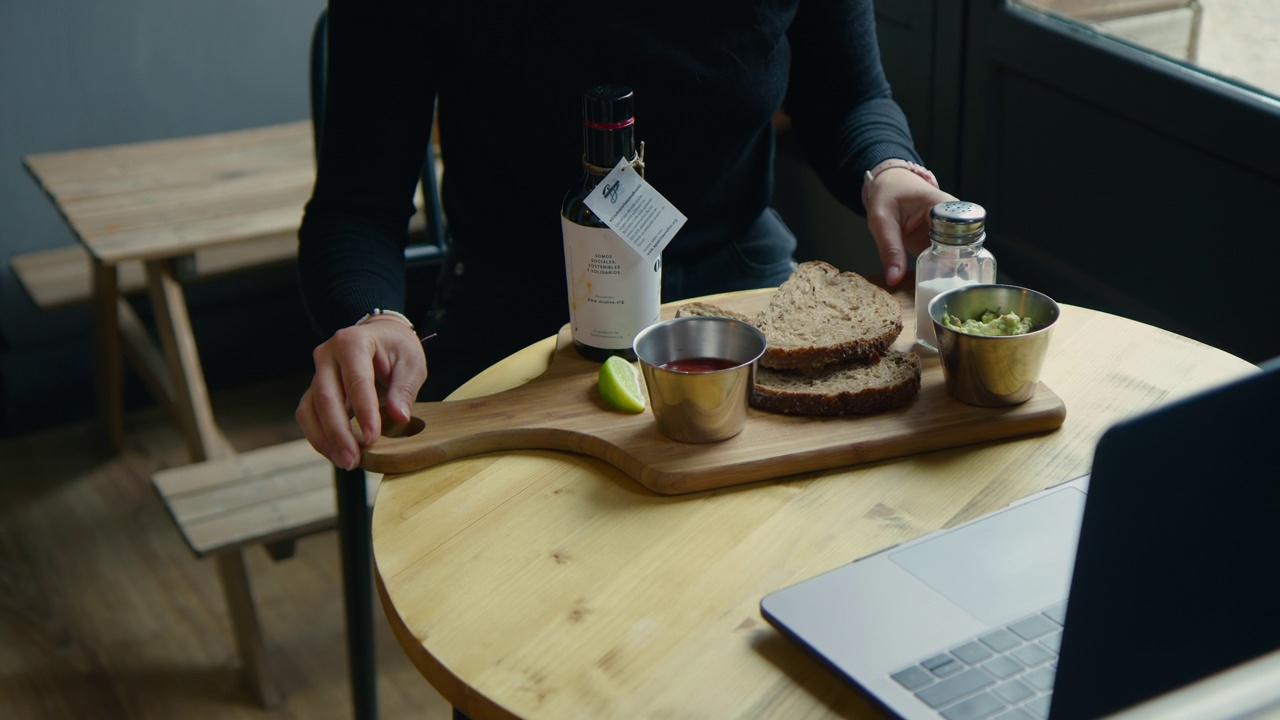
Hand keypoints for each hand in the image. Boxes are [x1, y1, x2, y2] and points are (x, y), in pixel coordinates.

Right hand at [296, 317, 426, 469]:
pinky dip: (320, 438)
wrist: (380, 337)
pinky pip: (308, 416)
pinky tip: (336, 454)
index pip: (356, 380)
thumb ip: (404, 388)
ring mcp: (317, 373)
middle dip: (339, 433)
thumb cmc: (397, 349)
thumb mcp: (411, 362)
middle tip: (354, 460)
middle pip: (326, 398)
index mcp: (353, 341)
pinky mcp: (313, 390)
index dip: (364, 412)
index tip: (372, 439)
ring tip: (346, 462)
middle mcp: (327, 356)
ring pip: (310, 410)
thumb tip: (399, 417)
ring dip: (325, 440)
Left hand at [862, 165, 955, 286]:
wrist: (889, 185)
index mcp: (944, 206)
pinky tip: (934, 283)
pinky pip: (944, 260)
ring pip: (956, 257)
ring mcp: (948, 231)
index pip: (962, 234)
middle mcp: (953, 219)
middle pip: (963, 249)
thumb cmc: (888, 194)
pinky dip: (938, 271)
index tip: (946, 275)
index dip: (957, 257)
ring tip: (940, 291)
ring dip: (948, 273)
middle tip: (944, 291)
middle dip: (954, 270)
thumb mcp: (882, 220)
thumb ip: (889, 249)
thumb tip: (894, 278)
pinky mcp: (940, 242)